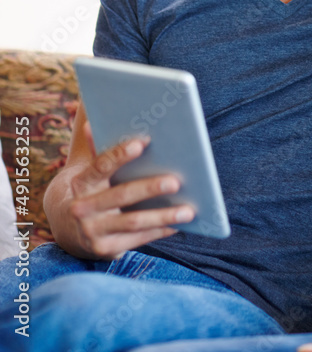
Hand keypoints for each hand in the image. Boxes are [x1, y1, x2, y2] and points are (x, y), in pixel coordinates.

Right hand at [67, 122, 194, 258]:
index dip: (121, 154)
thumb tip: (93, 117)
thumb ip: (96, 146)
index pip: (101, 165)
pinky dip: (160, 231)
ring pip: (133, 222)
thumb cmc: (88, 188)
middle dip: (150, 187)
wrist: (66, 229)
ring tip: (189, 210)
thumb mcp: (87, 168)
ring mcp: (93, 232)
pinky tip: (179, 224)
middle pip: (122, 195)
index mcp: (81, 182)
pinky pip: (137, 239)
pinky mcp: (105, 250)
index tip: (143, 142)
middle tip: (176, 181)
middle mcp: (83, 208)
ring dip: (163, 215)